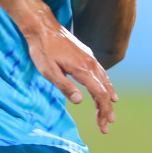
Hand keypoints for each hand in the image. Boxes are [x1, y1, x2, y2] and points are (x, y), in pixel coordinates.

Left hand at [23, 16, 118, 132]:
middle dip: (106, 109)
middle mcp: (90, 63)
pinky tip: (107, 90)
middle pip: (105, 90)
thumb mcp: (48, 71)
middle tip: (106, 126)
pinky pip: (101, 73)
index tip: (103, 125)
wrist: (42, 26)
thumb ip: (64, 86)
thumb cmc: (42, 50)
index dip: (103, 110)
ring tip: (109, 112)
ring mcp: (90, 58)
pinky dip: (106, 85)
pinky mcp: (86, 55)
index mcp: (82, 69)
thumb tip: (80, 101)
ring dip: (107, 98)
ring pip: (105, 81)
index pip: (99, 94)